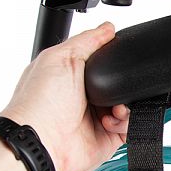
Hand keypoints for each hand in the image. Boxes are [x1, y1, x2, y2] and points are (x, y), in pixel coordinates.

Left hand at [0, 22, 128, 170]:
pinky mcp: (109, 137)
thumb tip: (107, 28)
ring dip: (126, 104)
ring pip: (129, 105)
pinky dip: (126, 122)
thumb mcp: (61, 58)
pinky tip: (110, 121)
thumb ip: (87, 41)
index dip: (113, 60)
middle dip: (124, 84)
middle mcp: (85, 97)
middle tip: (115, 85)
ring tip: (114, 107)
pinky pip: (130, 126)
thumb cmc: (40, 103)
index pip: (103, 62)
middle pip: (120, 84)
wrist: (42, 142)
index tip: (119, 59)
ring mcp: (98, 117)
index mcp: (72, 75)